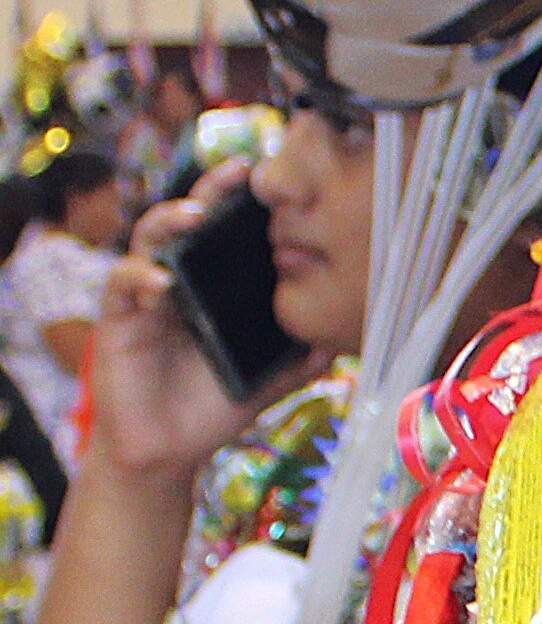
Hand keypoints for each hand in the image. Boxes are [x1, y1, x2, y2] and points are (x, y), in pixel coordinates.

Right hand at [87, 172, 268, 482]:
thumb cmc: (211, 406)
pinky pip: (122, 285)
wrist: (167, 451)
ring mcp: (146, 295)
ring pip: (150, 240)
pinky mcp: (118, 318)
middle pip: (189, 222)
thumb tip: (340, 339)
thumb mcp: (266, 379)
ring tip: (195, 214)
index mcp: (212, 287)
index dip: (243, 206)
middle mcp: (178, 280)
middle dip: (210, 192)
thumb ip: (298, 358)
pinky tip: (162, 283)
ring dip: (169, 221)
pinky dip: (140, 279)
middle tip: (237, 172)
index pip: (227, 235)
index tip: (273, 182)